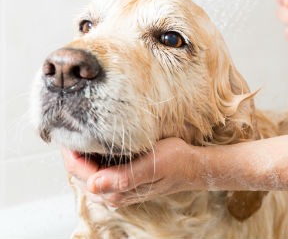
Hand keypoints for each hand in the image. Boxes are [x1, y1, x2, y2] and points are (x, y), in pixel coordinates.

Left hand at [62, 138, 202, 207]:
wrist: (193, 166)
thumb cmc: (175, 162)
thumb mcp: (152, 164)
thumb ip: (123, 177)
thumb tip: (94, 185)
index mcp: (116, 190)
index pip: (78, 170)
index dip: (69, 149)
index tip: (65, 127)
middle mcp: (113, 193)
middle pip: (78, 172)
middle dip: (72, 150)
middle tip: (69, 124)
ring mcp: (117, 189)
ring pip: (87, 171)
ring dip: (81, 153)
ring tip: (79, 129)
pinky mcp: (122, 182)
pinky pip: (98, 170)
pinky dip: (92, 156)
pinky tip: (96, 142)